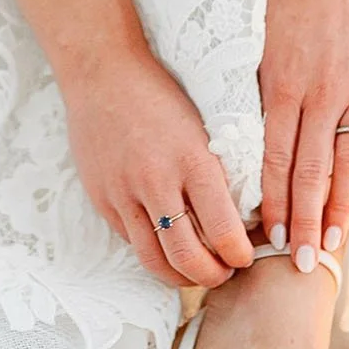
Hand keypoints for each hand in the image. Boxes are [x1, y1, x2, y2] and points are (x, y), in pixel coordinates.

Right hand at [63, 46, 256, 288]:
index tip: (246, 256)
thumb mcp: (202, 127)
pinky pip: (130, 241)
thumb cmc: (161, 93)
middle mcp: (157, 182)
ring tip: (196, 271)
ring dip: (180, 276)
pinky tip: (166, 244)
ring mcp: (124, 193)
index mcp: (193, 161)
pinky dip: (152, 250)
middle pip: (188, 258)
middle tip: (225, 272)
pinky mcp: (102, 198)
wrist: (102, 71)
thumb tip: (243, 218)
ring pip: (154, 260)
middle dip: (213, 276)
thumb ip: (218, 172)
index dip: (240, 256)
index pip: (225, 232)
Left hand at [258, 0, 348, 270]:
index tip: (268, 238)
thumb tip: (237, 141)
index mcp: (283, 86)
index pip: (274, 160)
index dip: (272, 203)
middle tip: (300, 262)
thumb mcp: (255, 42)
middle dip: (304, 221)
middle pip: (312, 172)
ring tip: (335, 242)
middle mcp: (322, 94)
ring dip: (342, 207)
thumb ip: (251, 92)